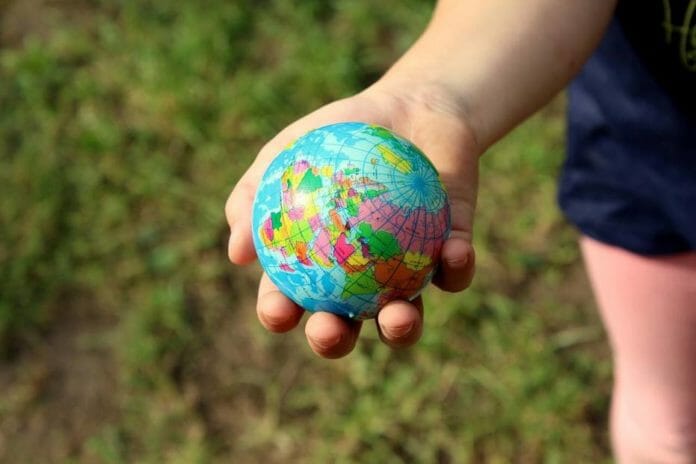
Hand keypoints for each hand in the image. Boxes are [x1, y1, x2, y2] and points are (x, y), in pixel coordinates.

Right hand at [225, 82, 479, 357]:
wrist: (409, 107)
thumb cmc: (342, 132)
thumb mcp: (287, 150)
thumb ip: (253, 193)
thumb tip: (236, 254)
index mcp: (318, 263)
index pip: (291, 298)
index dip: (280, 314)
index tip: (278, 311)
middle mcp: (361, 279)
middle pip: (345, 324)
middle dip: (335, 340)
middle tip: (331, 329)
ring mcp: (406, 271)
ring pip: (403, 315)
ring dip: (401, 328)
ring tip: (398, 316)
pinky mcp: (451, 254)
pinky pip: (455, 272)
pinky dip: (456, 268)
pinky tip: (452, 253)